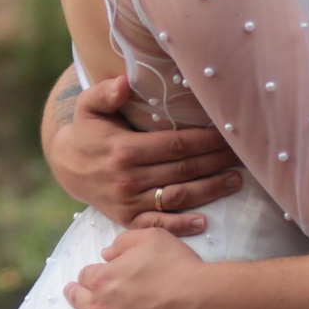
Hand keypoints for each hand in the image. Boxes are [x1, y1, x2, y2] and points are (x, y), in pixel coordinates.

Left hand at [42, 229, 214, 308]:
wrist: (200, 302)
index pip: (88, 275)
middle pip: (78, 299)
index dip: (93, 274)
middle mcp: (99, 304)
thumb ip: (123, 242)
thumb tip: (106, 254)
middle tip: (70, 295)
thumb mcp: (151, 237)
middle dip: (73, 295)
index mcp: (104, 276)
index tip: (97, 276)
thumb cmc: (179, 267)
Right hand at [46, 75, 243, 231]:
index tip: (227, 135)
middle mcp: (129, 178)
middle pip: (183, 170)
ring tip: (235, 181)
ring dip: (210, 190)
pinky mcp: (127, 218)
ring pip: (178, 197)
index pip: (176, 145)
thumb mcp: (88, 106)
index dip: (205, 141)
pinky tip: (205, 222)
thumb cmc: (86, 131)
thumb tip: (123, 82)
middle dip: (216, 162)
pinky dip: (181, 226)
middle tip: (243, 155)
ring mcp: (129, 201)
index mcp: (124, 150)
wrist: (66, 166)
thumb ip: (105, 92)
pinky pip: (158, 224)